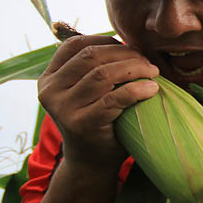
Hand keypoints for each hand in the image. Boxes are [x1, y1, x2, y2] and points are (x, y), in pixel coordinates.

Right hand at [37, 35, 159, 168]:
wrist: (91, 162)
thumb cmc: (97, 120)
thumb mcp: (87, 91)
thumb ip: (94, 68)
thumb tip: (126, 40)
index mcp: (49, 78)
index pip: (75, 45)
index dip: (106, 41)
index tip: (129, 49)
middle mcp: (50, 91)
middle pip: (91, 57)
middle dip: (125, 54)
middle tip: (147, 62)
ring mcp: (63, 108)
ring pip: (102, 74)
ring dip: (134, 69)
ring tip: (153, 73)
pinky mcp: (81, 123)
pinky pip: (113, 98)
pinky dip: (137, 89)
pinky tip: (152, 89)